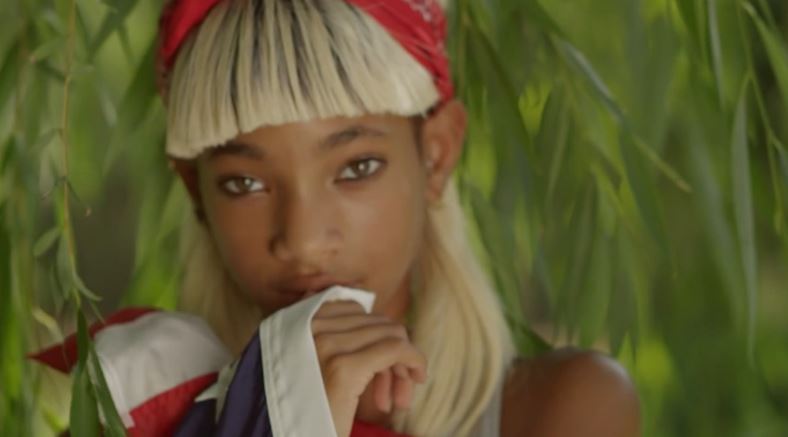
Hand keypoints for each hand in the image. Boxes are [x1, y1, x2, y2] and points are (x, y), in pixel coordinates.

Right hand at [311, 301, 426, 436]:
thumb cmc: (306, 411)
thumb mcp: (314, 365)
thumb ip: (337, 338)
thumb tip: (382, 321)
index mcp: (294, 321)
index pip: (354, 310)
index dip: (376, 334)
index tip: (381, 365)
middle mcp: (307, 327)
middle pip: (375, 323)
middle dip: (393, 353)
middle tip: (396, 388)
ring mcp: (324, 345)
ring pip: (389, 333)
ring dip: (402, 364)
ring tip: (400, 397)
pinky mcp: (343, 368)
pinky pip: (396, 348)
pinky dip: (415, 360)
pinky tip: (418, 378)